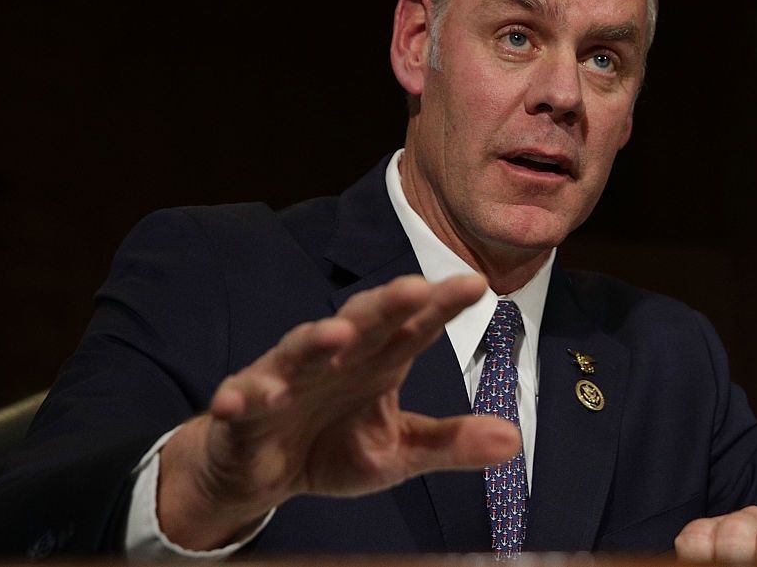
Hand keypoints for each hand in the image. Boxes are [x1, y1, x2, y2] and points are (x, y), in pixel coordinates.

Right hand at [156, 273, 520, 549]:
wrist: (263, 472)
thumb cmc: (334, 447)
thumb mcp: (398, 453)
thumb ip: (450, 443)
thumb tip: (513, 438)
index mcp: (378, 362)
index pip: (415, 326)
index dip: (443, 305)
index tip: (477, 284)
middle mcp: (336, 358)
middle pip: (362, 323)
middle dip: (385, 305)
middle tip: (414, 288)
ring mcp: (287, 377)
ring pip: (301, 350)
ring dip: (316, 340)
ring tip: (336, 334)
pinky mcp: (245, 405)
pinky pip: (244, 397)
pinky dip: (244, 395)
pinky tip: (243, 398)